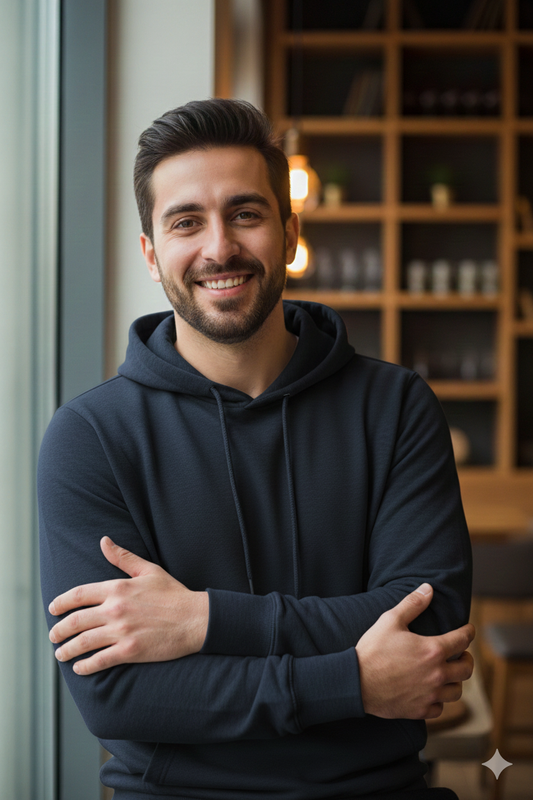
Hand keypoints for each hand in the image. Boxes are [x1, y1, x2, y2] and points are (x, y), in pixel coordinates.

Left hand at [48, 536, 208, 674]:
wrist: (195, 618)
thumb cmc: (173, 593)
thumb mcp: (148, 570)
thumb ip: (123, 557)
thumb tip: (104, 541)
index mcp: (117, 588)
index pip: (78, 595)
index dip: (61, 603)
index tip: (53, 609)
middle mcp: (115, 609)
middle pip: (76, 621)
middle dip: (59, 630)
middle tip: (53, 636)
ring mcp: (122, 631)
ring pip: (83, 642)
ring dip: (67, 650)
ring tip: (60, 654)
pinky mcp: (130, 651)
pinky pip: (99, 660)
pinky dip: (85, 666)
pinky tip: (79, 668)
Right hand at [355, 583, 474, 719]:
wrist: (356, 681)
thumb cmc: (373, 649)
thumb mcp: (391, 620)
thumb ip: (413, 603)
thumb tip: (428, 588)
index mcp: (433, 650)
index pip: (462, 640)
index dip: (468, 632)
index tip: (469, 630)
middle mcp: (437, 674)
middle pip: (466, 669)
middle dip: (467, 659)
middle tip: (462, 654)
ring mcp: (430, 695)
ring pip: (456, 691)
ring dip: (455, 681)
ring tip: (449, 675)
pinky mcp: (420, 710)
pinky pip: (440, 708)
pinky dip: (439, 700)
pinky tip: (432, 693)